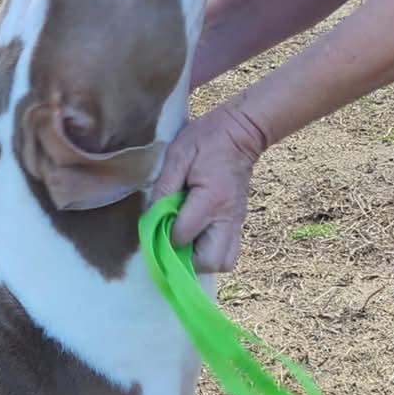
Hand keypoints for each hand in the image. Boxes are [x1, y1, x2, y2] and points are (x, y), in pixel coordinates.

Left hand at [153, 102, 266, 271]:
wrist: (242, 131)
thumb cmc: (206, 140)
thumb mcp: (177, 155)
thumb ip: (164, 187)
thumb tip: (152, 217)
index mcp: (211, 199)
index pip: (183, 235)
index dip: (164, 235)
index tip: (156, 225)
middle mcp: (227, 217)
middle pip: (210, 261)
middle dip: (187, 260)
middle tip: (172, 242)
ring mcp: (236, 222)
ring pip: (223, 262)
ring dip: (201, 260)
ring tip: (186, 242)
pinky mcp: (238, 223)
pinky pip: (228, 253)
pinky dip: (211, 253)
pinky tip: (197, 237)